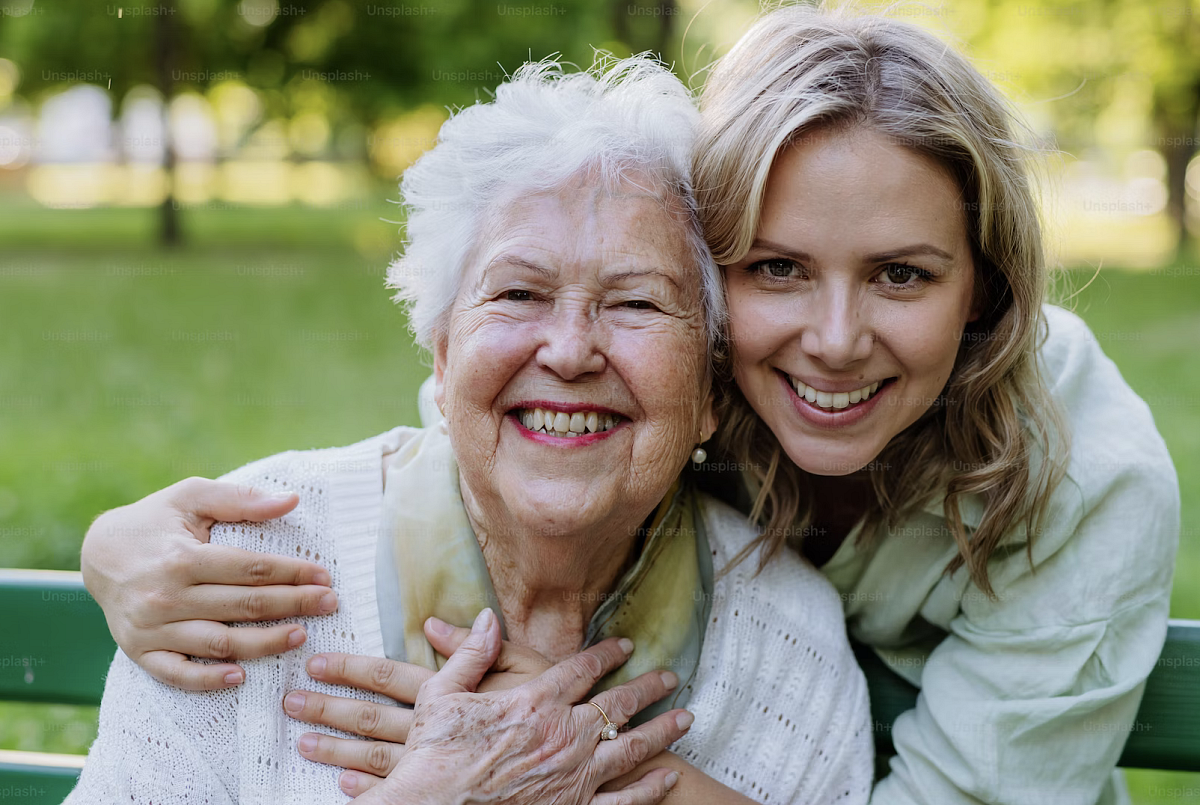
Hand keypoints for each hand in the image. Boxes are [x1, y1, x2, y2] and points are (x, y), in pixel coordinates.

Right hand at [82, 476, 340, 689]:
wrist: (98, 553)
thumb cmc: (155, 521)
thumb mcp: (192, 497)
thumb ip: (240, 499)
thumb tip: (290, 501)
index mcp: (182, 558)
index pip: (250, 569)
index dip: (291, 573)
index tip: (324, 576)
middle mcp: (166, 596)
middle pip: (242, 605)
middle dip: (292, 605)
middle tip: (329, 603)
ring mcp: (151, 628)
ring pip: (218, 643)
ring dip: (264, 643)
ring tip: (301, 635)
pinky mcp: (140, 652)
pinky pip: (177, 673)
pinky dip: (208, 680)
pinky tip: (241, 677)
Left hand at [285, 615, 554, 791]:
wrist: (573, 760)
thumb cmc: (548, 710)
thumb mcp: (522, 669)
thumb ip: (475, 649)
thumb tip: (432, 623)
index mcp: (451, 695)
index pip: (389, 676)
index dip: (351, 668)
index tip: (317, 662)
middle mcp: (437, 732)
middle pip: (371, 719)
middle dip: (328, 710)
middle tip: (290, 702)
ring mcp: (436, 766)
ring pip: (375, 758)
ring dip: (336, 751)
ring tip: (302, 743)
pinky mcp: (441, 788)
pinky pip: (398, 791)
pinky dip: (368, 787)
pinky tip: (343, 784)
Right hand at [291, 612, 688, 803]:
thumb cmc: (432, 757)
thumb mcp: (441, 694)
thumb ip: (471, 653)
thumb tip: (486, 617)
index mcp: (534, 703)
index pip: (582, 669)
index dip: (608, 654)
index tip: (627, 645)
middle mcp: (562, 736)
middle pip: (618, 705)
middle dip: (648, 688)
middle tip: (670, 677)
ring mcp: (572, 777)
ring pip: (631, 748)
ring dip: (662, 731)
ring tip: (685, 718)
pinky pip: (621, 801)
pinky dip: (647, 789)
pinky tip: (666, 778)